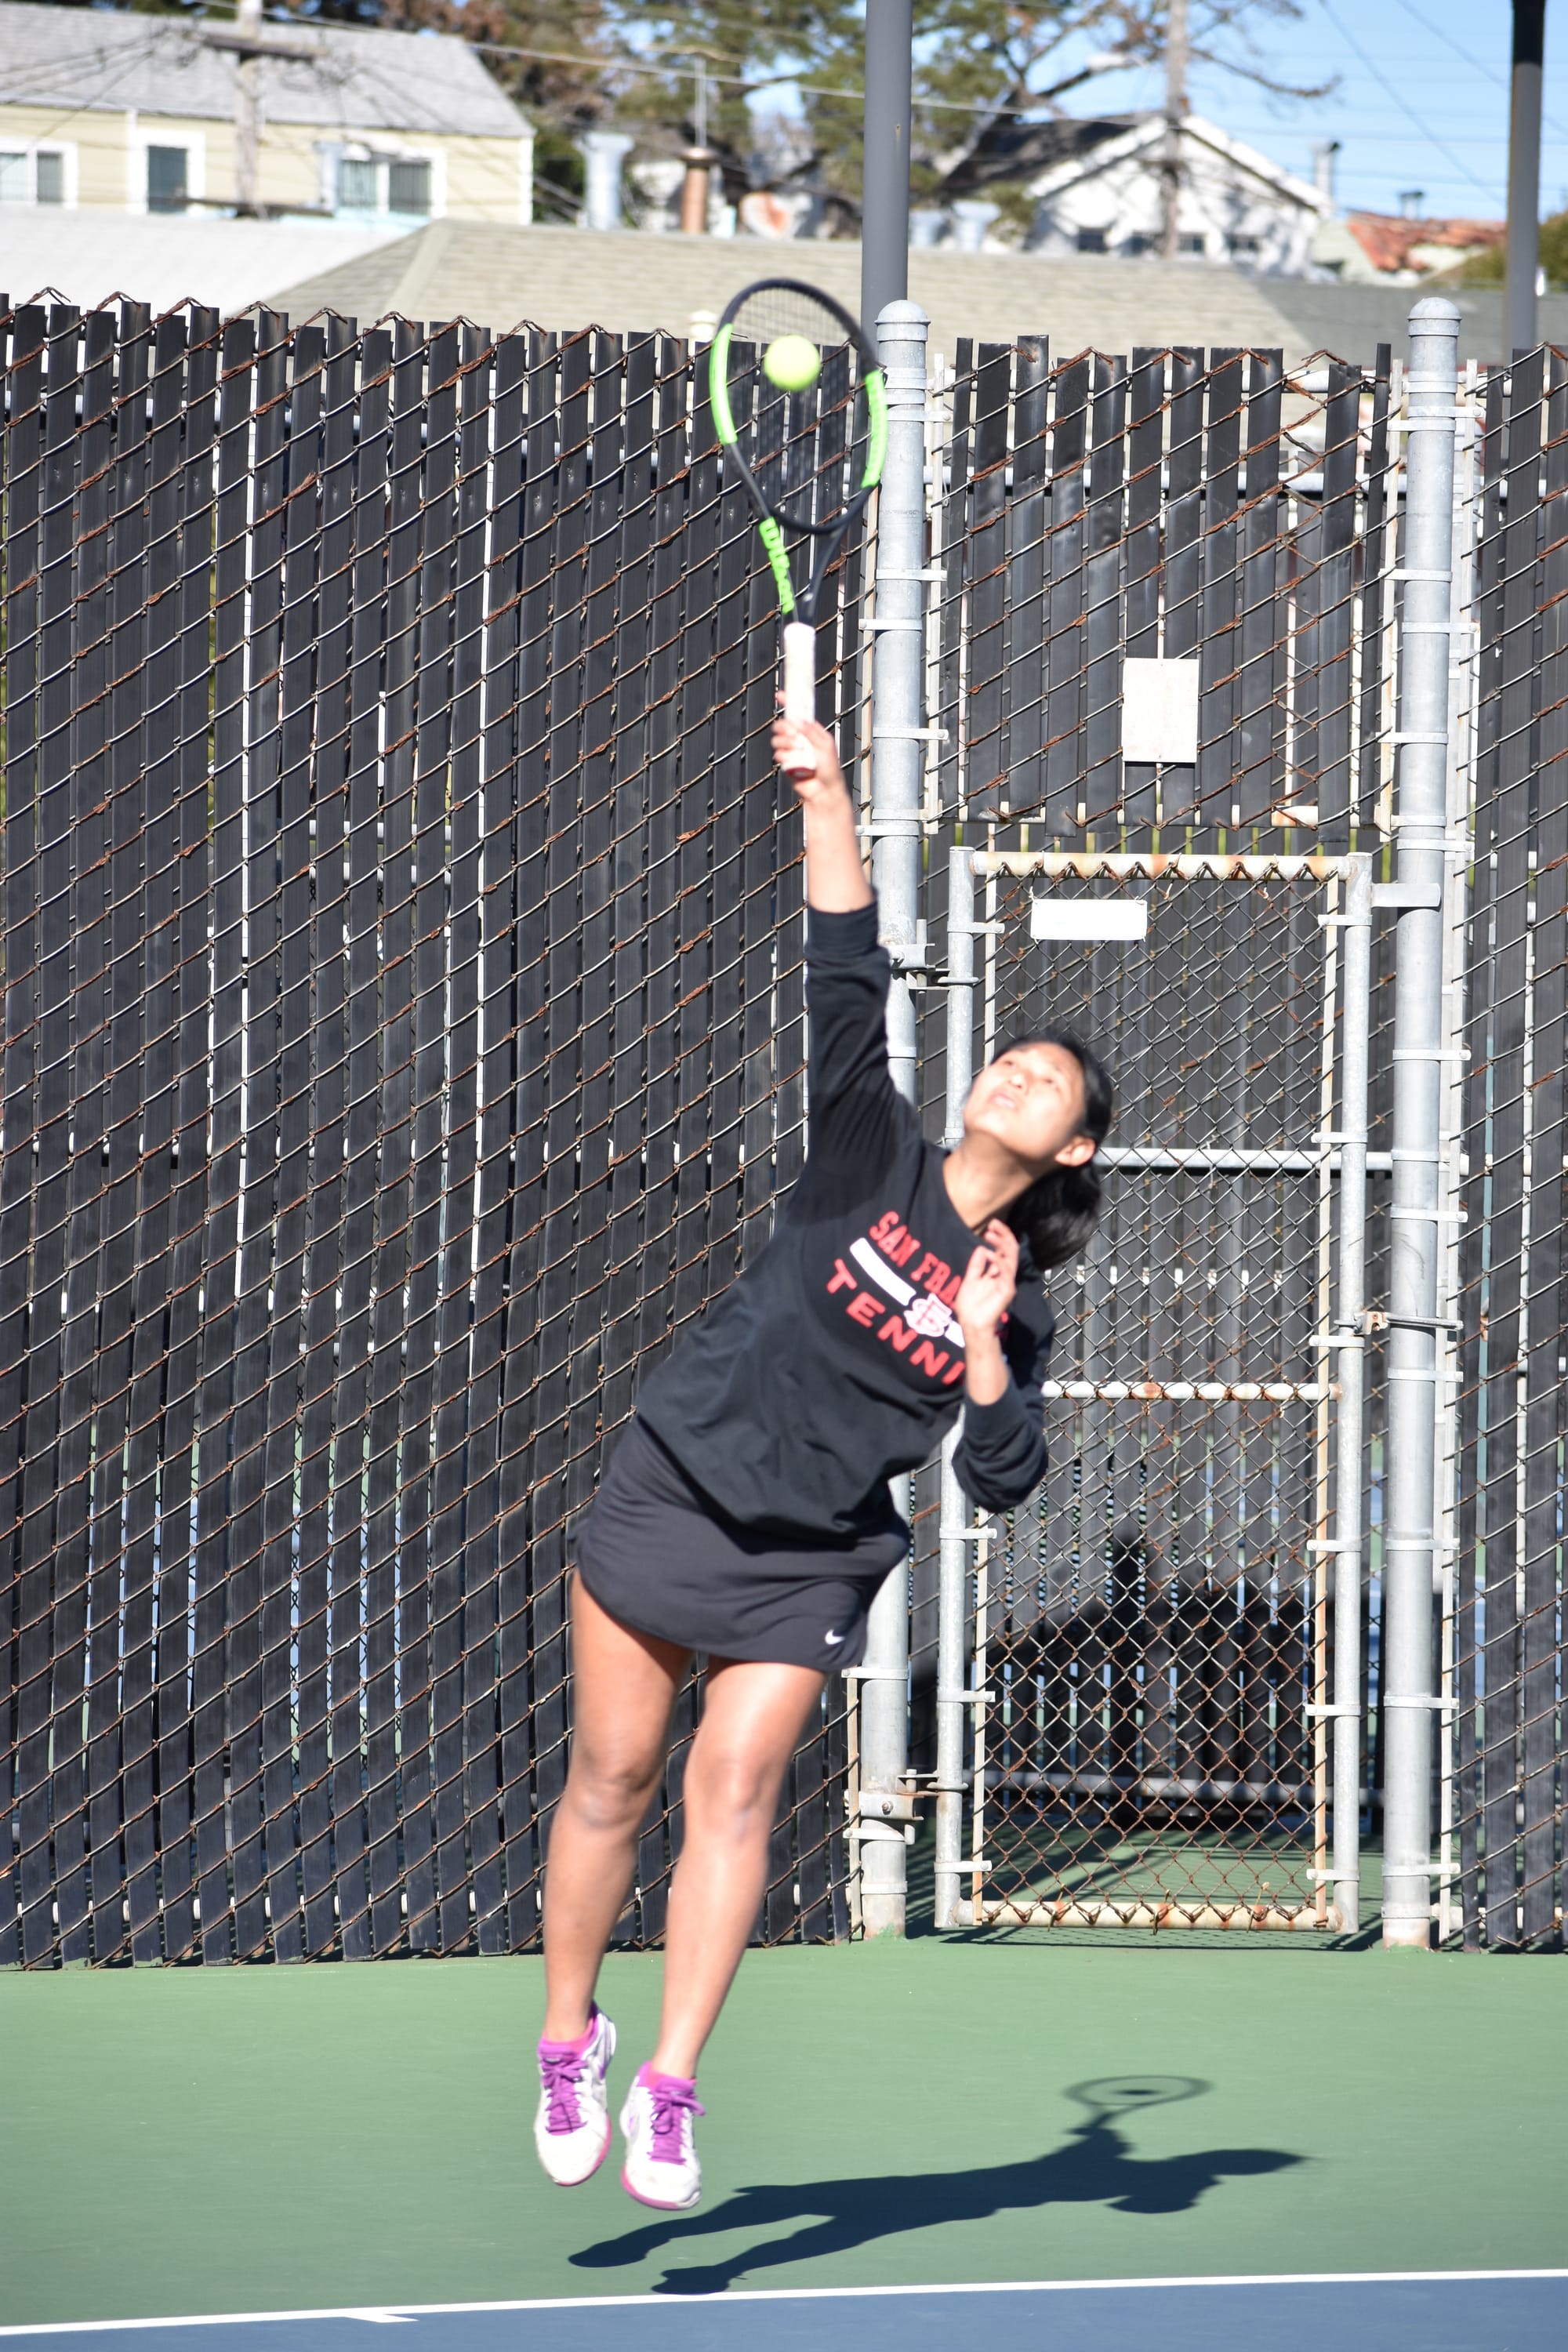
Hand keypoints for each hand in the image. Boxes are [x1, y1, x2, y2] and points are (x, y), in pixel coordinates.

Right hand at [772, 712, 847, 808]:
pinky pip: (778, 753)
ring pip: (778, 739)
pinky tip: (793, 762)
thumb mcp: (825, 746)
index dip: (789, 703)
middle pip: (784, 724)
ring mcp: (792, 750)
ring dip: (786, 743)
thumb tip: (797, 720)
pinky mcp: (786, 762)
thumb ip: (810, 732)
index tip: (780, 695)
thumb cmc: (830, 770)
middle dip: (785, 728)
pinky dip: (785, 756)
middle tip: (794, 735)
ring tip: (797, 751)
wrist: (823, 791)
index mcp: (812, 731)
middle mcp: (801, 738)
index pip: (798, 713)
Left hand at [955, 1219, 1018, 1345]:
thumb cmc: (970, 1306)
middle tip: (993, 1223)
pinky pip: (1006, 1272)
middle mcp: (1004, 1276)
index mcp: (997, 1272)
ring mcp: (1007, 1283)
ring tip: (988, 1234)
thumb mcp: (970, 1280)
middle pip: (1010, 1250)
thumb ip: (976, 1266)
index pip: (1004, 1250)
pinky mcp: (1007, 1291)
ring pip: (1011, 1257)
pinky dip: (997, 1260)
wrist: (970, 1324)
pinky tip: (986, 1252)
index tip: (991, 1224)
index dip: (1000, 1236)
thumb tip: (980, 1248)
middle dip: (1004, 1235)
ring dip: (1000, 1243)